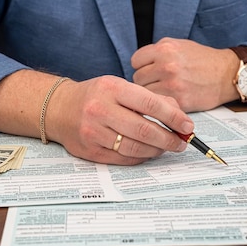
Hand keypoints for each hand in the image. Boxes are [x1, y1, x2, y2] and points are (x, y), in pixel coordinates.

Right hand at [44, 75, 192, 164]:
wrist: (58, 108)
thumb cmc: (95, 96)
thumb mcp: (119, 86)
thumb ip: (149, 98)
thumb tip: (179, 115)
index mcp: (112, 88)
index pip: (150, 104)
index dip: (173, 117)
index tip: (188, 126)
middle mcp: (101, 109)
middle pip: (144, 129)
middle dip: (168, 139)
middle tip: (180, 142)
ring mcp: (94, 132)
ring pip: (134, 147)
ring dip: (156, 150)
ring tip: (165, 148)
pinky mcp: (90, 151)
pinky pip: (123, 159)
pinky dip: (140, 157)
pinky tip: (147, 152)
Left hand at [131, 38, 237, 111]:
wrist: (227, 74)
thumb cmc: (202, 60)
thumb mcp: (179, 45)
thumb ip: (157, 52)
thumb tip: (138, 64)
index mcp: (165, 49)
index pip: (135, 61)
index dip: (142, 66)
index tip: (149, 70)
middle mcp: (167, 65)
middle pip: (138, 78)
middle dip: (146, 81)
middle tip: (158, 82)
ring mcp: (172, 84)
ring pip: (145, 94)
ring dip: (152, 94)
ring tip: (165, 90)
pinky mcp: (179, 100)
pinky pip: (159, 104)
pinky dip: (162, 104)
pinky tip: (171, 98)